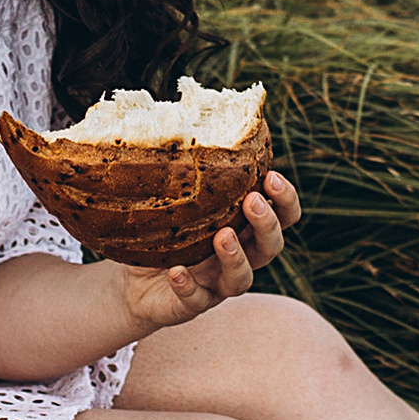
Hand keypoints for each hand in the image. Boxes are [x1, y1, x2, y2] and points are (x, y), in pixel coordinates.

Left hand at [117, 171, 299, 330]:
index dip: (285, 200)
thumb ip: (186, 172)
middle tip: (253, 201)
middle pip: (271, 246)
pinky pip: (196, 300)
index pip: (282, 215)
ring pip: (241, 278)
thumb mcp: (175, 199)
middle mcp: (239, 256)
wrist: (133, 283)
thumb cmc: (162, 231)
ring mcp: (216, 284)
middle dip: (267, 224)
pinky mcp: (191, 304)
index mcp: (243, 227)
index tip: (272, 176)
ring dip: (236, 257)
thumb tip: (174, 115)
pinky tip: (175, 271)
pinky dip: (187, 286)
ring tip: (222, 236)